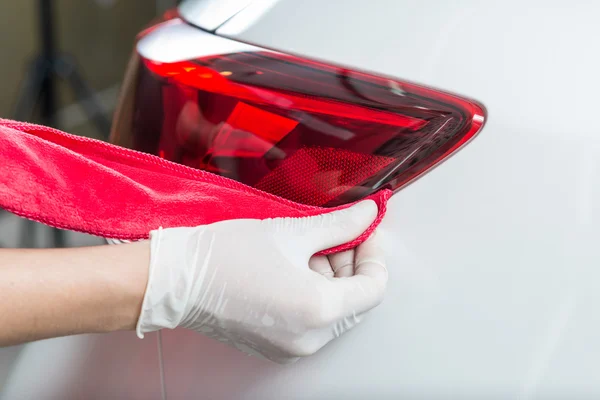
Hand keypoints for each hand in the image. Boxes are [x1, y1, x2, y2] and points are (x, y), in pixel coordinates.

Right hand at [136, 200, 387, 362]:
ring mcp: (292, 347)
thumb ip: (339, 225)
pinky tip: (292, 268)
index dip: (373, 253)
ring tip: (305, 249)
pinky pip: (311, 321)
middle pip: (354, 300)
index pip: (374, 287)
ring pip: (333, 310)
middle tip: (334, 234)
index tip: (363, 232)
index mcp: (318, 311)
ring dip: (329, 278)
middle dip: (349, 263)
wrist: (176, 280)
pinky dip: (311, 294)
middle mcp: (309, 338)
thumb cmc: (223, 257)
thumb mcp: (291, 232)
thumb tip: (367, 215)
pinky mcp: (277, 347)